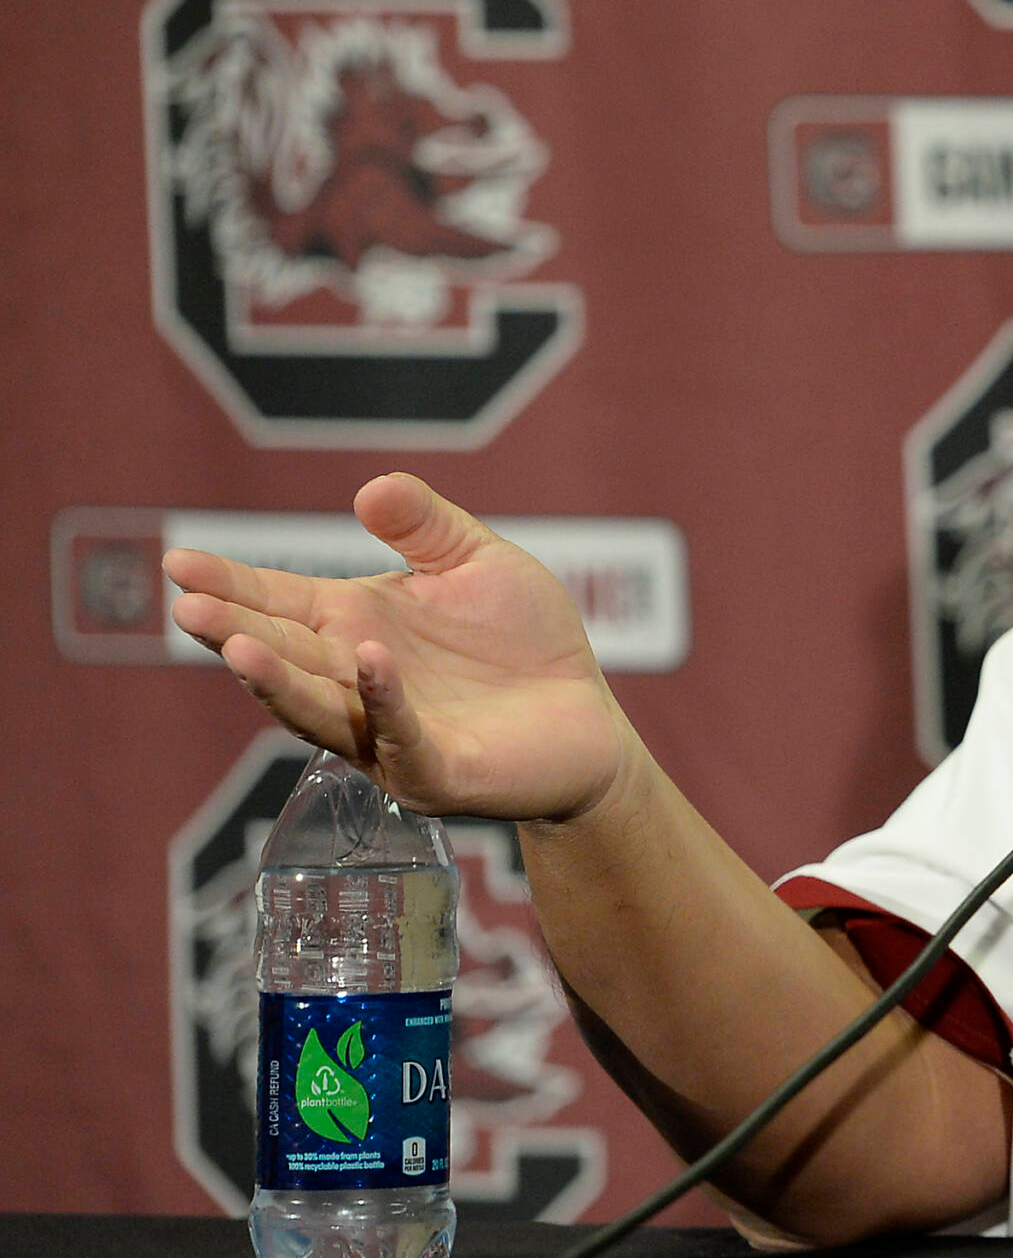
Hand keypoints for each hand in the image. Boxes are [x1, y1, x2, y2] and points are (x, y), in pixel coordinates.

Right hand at [163, 473, 635, 823]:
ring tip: (239, 646)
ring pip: (320, 707)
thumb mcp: (479, 565)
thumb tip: (369, 488)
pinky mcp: (437, 769)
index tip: (179, 562)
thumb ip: (427, 526)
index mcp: (356, 626)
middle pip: (283, 656)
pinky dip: (383, 699)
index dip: (232, 584)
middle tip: (188, 607)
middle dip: (235, 632)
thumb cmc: (526, 644)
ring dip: (278, 679)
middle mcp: (356, 682)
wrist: (589, 723)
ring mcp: (389, 734)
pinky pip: (403, 735)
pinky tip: (369, 659)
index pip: (280, 603)